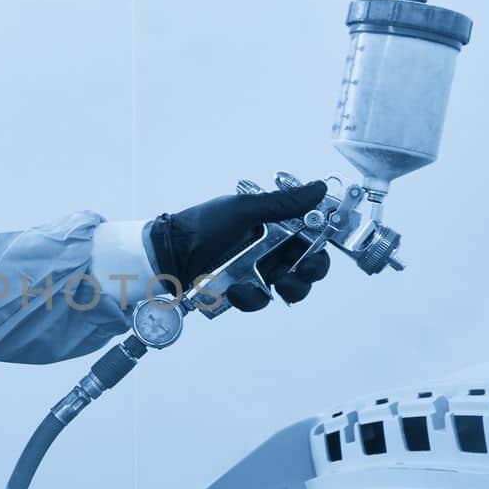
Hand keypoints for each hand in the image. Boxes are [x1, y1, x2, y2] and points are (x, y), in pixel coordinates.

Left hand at [148, 181, 331, 311]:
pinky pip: (259, 300)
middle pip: (307, 267)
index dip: (320, 247)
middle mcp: (271, 249)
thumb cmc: (203, 226)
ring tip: (276, 283)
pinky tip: (237, 289)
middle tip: (302, 272)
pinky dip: (251, 298)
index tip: (317, 251)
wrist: (169, 254)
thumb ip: (283, 204)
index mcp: (276, 226)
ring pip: (289, 288)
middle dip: (310, 272)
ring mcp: (258, 271)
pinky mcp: (244, 291)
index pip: (311, 238)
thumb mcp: (243, 209)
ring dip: (289, 288)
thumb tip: (318, 188)